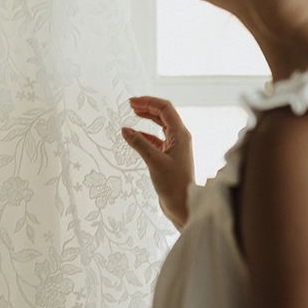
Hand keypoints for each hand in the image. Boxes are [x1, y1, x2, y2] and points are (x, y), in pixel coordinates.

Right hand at [122, 96, 194, 229]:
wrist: (183, 205)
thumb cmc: (173, 184)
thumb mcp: (154, 161)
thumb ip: (139, 143)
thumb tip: (125, 129)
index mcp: (180, 134)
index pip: (165, 109)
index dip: (148, 102)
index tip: (131, 102)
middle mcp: (180, 138)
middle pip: (163, 115)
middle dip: (147, 107)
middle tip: (130, 105)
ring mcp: (175, 147)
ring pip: (160, 126)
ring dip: (147, 119)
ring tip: (132, 114)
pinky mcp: (169, 157)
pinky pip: (157, 140)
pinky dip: (146, 135)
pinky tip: (135, 135)